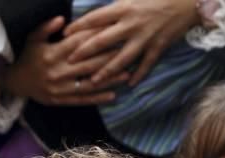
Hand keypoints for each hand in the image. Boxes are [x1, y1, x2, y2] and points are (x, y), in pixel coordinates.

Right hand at [3, 16, 128, 105]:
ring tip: (126, 75)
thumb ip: (47, 27)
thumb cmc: (28, 56)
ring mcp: (61, 88)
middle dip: (109, 58)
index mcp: (53, 53)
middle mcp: (58, 71)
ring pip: (89, 83)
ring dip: (109, 80)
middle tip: (127, 53)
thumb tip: (62, 19)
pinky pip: (82, 100)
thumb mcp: (34, 38)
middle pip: (89, 63)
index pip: (79, 43)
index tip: (113, 32)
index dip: (96, 37)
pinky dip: (98, 98)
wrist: (16, 82)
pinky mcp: (62, 100)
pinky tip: (112, 96)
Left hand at [64, 0, 198, 87]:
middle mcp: (131, 23)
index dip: (79, 27)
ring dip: (106, 71)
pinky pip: (146, 64)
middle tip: (70, 61)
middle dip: (84, 52)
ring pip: (121, 58)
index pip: (95, 18)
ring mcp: (145, 38)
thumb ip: (118, 4)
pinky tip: (129, 83)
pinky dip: (138, 74)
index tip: (65, 34)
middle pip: (102, 40)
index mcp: (123, 7)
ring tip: (93, 80)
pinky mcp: (159, 47)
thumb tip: (100, 12)